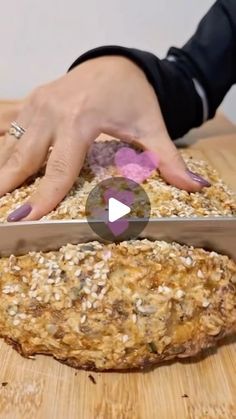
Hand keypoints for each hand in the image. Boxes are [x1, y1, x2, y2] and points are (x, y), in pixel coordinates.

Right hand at [2, 56, 209, 220]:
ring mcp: (37, 104)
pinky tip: (2, 166)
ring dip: (4, 170)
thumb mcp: (152, 127)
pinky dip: (4, 148)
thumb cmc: (133, 95)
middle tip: (3, 215)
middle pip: (24, 159)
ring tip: (0, 194)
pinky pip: (9, 127)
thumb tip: (196, 187)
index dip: (43, 197)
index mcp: (80, 120)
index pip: (58, 168)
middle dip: (7, 186)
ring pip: (11, 144)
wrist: (115, 62)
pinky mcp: (31, 101)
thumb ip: (169, 160)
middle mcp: (52, 111)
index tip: (26, 218)